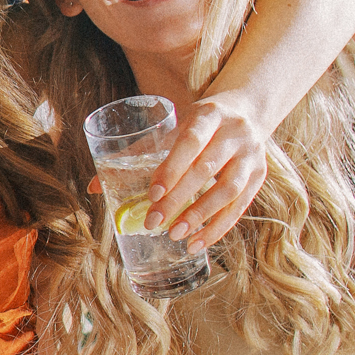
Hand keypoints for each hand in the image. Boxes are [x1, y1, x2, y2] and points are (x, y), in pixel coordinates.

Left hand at [146, 93, 272, 247]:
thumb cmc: (198, 125)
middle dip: (179, 199)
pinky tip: (198, 242)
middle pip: (207, 169)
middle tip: (154, 223)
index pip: (190, 141)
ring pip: (228, 190)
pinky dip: (218, 227)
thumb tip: (94, 187)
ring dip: (200, 216)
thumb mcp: (173, 127)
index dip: (172, 168)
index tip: (152, 194)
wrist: (247, 112)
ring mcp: (251, 154)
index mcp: (209, 114)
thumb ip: (137, 154)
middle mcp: (235, 132)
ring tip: (175, 235)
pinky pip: (240, 206)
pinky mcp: (260, 175)